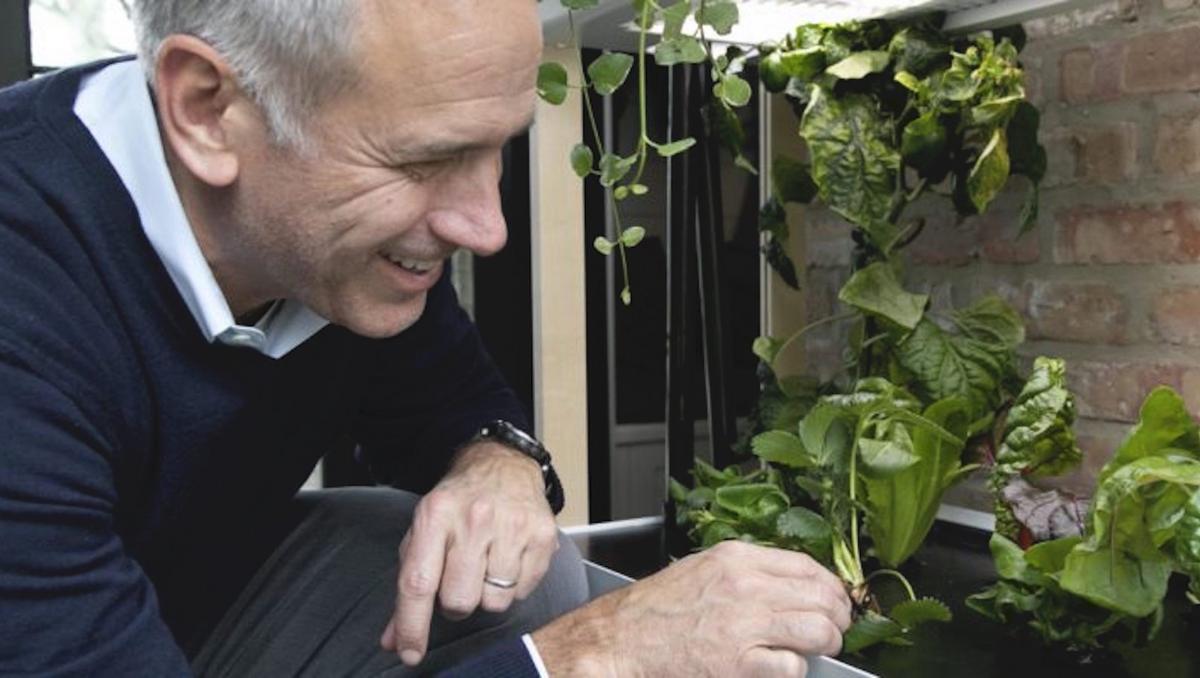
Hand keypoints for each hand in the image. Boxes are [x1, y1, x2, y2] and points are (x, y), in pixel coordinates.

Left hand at [380, 442, 558, 665]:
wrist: (502, 464)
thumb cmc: (458, 503)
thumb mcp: (423, 532)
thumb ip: (408, 585)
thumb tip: (393, 640)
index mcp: (436, 515)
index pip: (418, 583)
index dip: (412, 625)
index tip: (409, 652)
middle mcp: (475, 518)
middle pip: (459, 601)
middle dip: (455, 602)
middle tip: (459, 579)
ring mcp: (512, 526)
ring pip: (493, 602)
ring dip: (486, 594)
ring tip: (486, 565)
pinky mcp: (542, 535)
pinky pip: (522, 592)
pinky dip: (512, 586)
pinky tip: (507, 559)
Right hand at [532, 540, 851, 676]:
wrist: (620, 641)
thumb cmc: (654, 610)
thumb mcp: (702, 570)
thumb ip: (746, 572)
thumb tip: (789, 586)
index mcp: (736, 559)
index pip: (808, 567)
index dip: (831, 588)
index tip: (835, 600)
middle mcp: (746, 587)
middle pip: (822, 598)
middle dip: (837, 618)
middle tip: (834, 630)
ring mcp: (745, 625)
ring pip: (819, 631)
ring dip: (825, 644)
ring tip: (816, 650)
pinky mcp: (741, 663)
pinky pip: (793, 666)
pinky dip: (795, 670)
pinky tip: (779, 667)